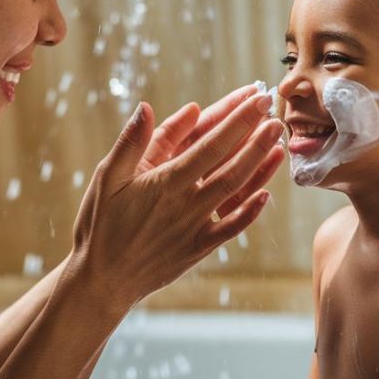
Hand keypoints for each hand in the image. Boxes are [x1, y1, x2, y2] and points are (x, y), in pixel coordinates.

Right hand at [67, 88, 284, 313]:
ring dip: (259, 167)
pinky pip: (231, 228)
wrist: (102, 279)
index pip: (209, 143)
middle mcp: (185, 204)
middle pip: (230, 165)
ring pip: (236, 192)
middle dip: (256, 136)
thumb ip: (131, 142)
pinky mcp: (199, 248)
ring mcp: (195, 227)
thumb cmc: (100, 225)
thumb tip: (147, 107)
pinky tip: (266, 194)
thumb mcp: (106, 177)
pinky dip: (250, 211)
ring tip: (278, 143)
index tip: (255, 98)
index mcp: (164, 181)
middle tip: (274, 112)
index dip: (236, 119)